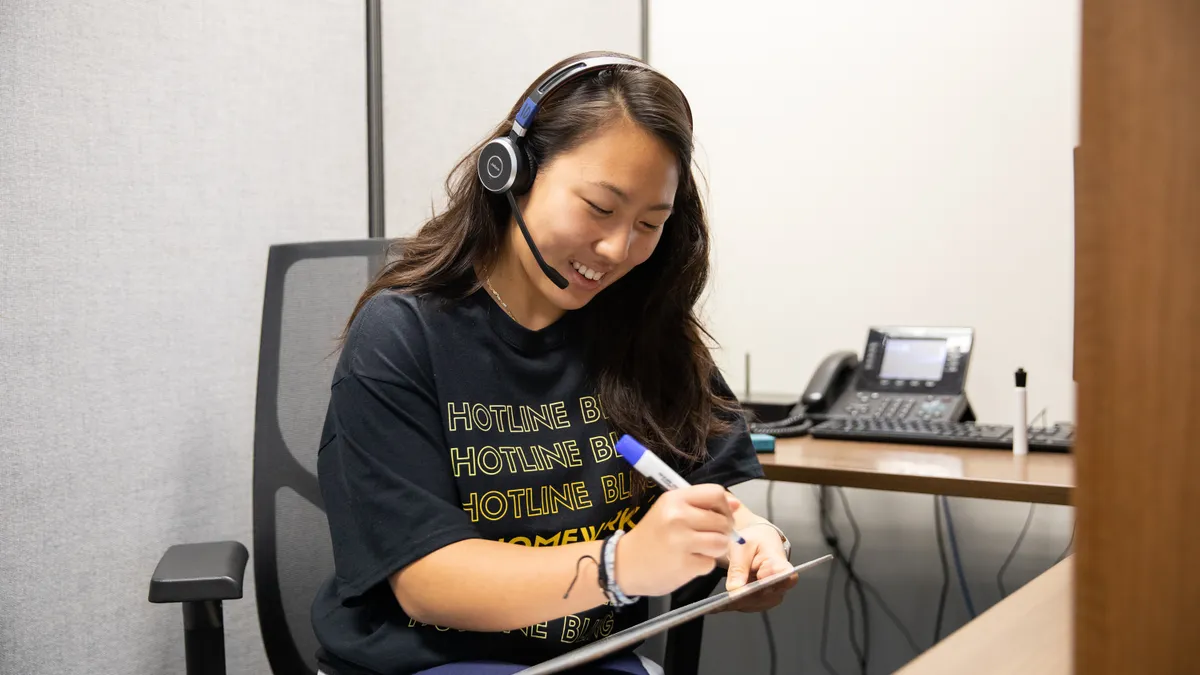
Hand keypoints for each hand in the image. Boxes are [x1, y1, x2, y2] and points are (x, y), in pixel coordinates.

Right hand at [616, 484, 737, 596]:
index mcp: (675, 499)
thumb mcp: (670, 511)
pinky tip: (688, 562)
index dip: (724, 506)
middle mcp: (678, 517)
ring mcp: (681, 542)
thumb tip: (736, 504)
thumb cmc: (651, 535)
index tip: (719, 517)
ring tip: (700, 550)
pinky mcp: (684, 565)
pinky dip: (703, 565)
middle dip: (722, 531)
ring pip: (721, 543)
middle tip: (708, 537)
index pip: (716, 493)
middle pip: (723, 521)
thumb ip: (702, 505)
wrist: (624, 563)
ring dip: (715, 549)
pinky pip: (710, 563)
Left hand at [721, 521, 796, 612]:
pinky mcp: (760, 601)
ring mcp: (772, 595)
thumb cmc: (753, 541)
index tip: (751, 586)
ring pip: (755, 604)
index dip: (770, 584)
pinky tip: (718, 605)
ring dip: (737, 604)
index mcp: (782, 566)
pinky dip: (733, 605)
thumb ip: (738, 567)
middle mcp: (781, 584)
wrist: (757, 543)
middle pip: (766, 596)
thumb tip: (734, 590)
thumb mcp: (742, 547)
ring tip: (717, 604)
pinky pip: (747, 606)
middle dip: (745, 598)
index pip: (786, 579)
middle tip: (725, 599)